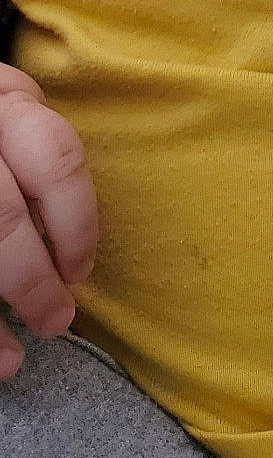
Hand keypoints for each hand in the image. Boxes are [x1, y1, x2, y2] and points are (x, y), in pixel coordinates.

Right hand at [0, 62, 97, 376]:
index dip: (77, 225)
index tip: (79, 271)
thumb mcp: (12, 115)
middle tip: (56, 321)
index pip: (57, 160)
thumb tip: (71, 257)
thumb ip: (37, 158)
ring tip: (13, 357)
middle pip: (5, 217)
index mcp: (4, 101)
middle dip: (35, 281)